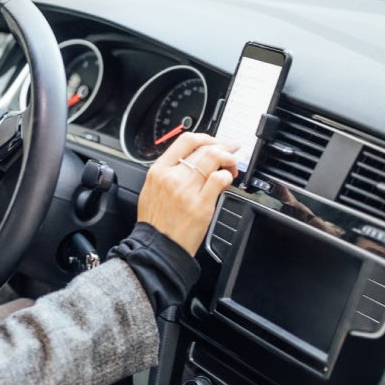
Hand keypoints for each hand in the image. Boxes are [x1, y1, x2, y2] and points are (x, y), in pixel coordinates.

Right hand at [137, 133, 239, 253]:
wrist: (157, 247)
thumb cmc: (156, 222)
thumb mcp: (152, 190)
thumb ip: (169, 173)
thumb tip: (192, 162)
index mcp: (159, 171)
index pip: (185, 140)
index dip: (206, 137)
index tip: (214, 142)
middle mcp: (172, 177)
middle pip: (203, 148)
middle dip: (223, 146)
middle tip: (232, 150)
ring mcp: (186, 190)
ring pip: (213, 159)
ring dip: (228, 159)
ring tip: (231, 166)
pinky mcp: (201, 204)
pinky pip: (219, 180)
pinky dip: (227, 176)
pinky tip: (227, 181)